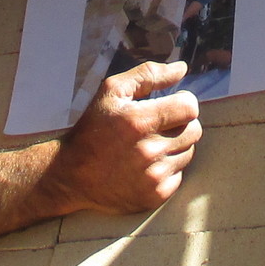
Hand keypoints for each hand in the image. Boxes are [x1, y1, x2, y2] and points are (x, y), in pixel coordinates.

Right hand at [40, 60, 200, 215]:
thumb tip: (181, 69)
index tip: (170, 106)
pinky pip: (179, 176)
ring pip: (188, 153)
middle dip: (180, 124)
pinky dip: (168, 169)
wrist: (71, 175)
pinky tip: (147, 165)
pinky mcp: (154, 196)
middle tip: (159, 126)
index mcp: (139, 121)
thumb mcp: (112, 92)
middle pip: (194, 131)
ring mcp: (153, 177)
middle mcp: (148, 151)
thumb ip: (148, 75)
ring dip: (175, 146)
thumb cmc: (93, 129)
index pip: (190, 108)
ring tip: (150, 145)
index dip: (182, 103)